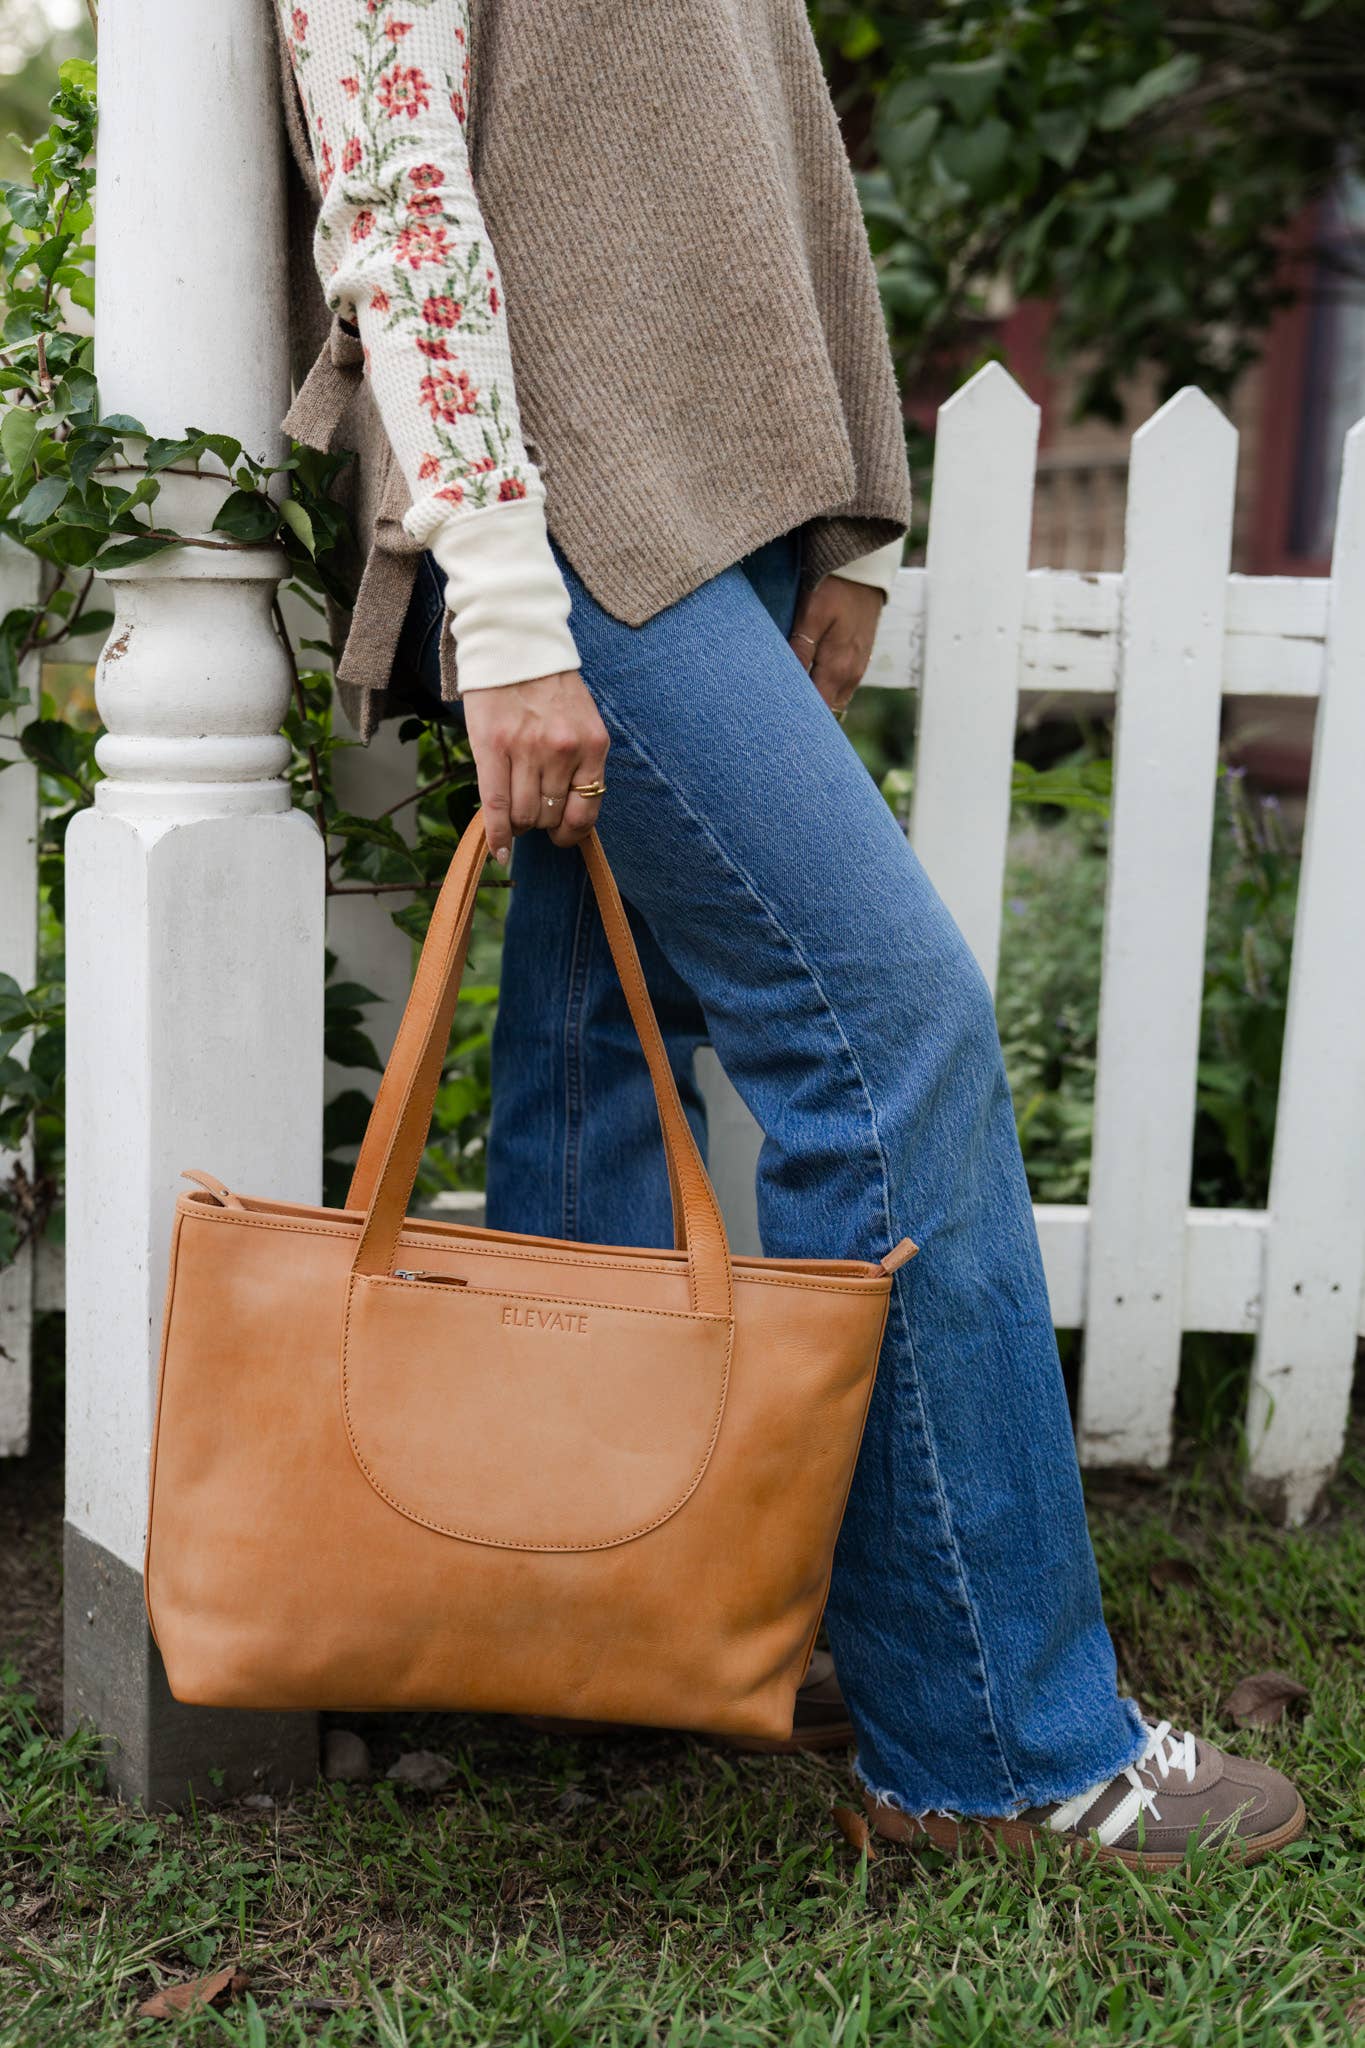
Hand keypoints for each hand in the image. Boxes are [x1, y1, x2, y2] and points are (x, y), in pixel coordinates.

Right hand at [461, 669, 609, 864]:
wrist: (514, 644)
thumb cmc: (548, 686)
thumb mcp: (581, 720)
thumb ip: (580, 761)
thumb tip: (568, 814)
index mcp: (592, 745)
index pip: (587, 811)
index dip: (572, 833)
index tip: (562, 837)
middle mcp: (563, 750)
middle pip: (551, 816)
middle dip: (541, 822)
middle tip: (531, 809)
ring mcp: (528, 749)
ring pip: (525, 815)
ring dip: (519, 823)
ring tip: (513, 809)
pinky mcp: (493, 747)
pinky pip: (496, 806)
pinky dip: (497, 835)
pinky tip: (499, 850)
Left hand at [788, 574, 884, 717]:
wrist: (864, 569)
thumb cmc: (834, 588)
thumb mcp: (811, 614)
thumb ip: (801, 649)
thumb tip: (787, 683)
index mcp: (837, 669)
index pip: (817, 711)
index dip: (798, 717)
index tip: (776, 719)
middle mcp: (850, 676)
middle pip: (827, 711)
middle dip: (805, 714)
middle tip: (777, 712)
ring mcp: (857, 669)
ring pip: (834, 700)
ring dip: (816, 702)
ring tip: (790, 700)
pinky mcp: (858, 660)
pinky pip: (840, 687)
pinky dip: (825, 690)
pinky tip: (808, 682)